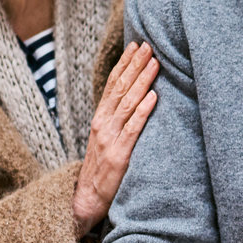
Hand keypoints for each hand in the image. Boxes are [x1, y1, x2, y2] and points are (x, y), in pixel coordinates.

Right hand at [72, 41, 159, 237]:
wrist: (87, 198)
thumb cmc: (102, 168)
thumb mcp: (106, 138)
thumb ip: (117, 119)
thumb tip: (135, 96)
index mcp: (100, 118)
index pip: (113, 84)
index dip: (124, 63)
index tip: (136, 44)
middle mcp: (103, 124)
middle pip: (120, 88)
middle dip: (135, 65)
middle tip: (149, 46)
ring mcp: (110, 139)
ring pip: (127, 104)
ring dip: (142, 81)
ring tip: (155, 64)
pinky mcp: (120, 155)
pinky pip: (133, 129)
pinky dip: (143, 111)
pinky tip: (153, 97)